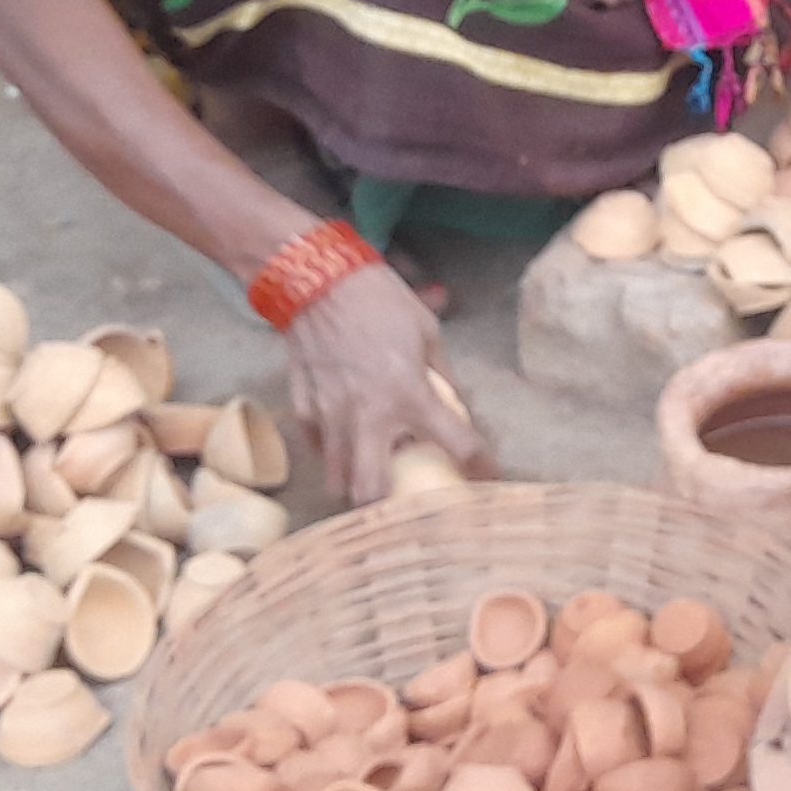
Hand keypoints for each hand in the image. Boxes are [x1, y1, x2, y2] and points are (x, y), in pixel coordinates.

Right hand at [278, 262, 493, 504]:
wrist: (316, 281)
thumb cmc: (379, 300)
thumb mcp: (426, 332)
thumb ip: (442, 375)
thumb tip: (453, 402)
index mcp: (409, 395)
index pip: (458, 445)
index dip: (481, 465)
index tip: (488, 474)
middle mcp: (369, 418)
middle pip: (372, 492)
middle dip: (389, 510)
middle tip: (405, 501)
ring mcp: (330, 418)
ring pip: (337, 480)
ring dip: (356, 487)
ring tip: (371, 478)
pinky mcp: (302, 410)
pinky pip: (318, 449)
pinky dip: (332, 454)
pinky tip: (345, 442)